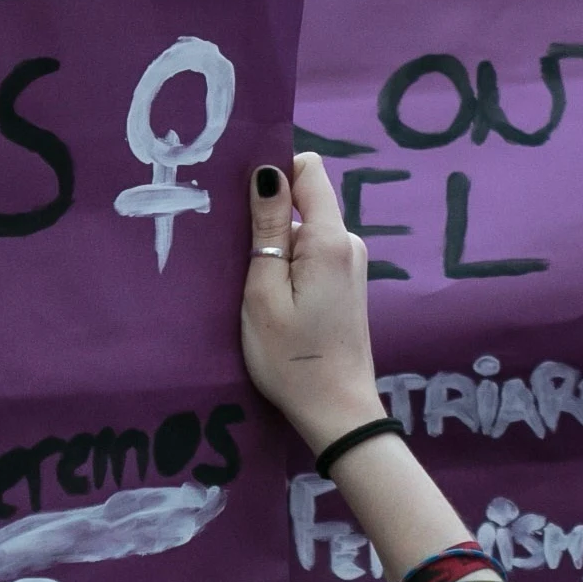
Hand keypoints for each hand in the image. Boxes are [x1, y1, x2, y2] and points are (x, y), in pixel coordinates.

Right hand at [240, 153, 386, 452]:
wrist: (336, 411)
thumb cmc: (291, 357)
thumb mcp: (264, 292)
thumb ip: (268, 230)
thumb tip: (269, 172)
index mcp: (330, 239)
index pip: (309, 169)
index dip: (276, 172)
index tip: (242, 196)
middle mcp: (347, 243)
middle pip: (304, 202)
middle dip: (268, 218)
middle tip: (233, 253)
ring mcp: (350, 264)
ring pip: (304, 232)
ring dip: (276, 248)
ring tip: (248, 283)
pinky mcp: (346, 284)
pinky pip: (312, 255)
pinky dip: (289, 266)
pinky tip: (269, 298)